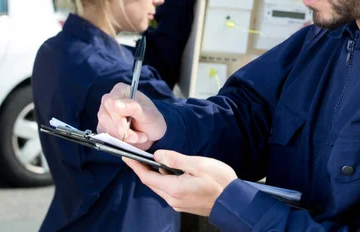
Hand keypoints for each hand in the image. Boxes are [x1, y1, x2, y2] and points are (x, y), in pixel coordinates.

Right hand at [97, 82, 165, 150]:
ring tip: (138, 136)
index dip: (118, 118)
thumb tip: (117, 103)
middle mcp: (109, 100)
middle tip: (139, 136)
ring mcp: (104, 113)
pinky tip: (130, 139)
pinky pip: (105, 136)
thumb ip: (135, 108)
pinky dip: (118, 141)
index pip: (110, 102)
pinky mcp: (103, 126)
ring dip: (123, 137)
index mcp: (121, 90)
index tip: (128, 128)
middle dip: (122, 130)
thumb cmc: (152, 120)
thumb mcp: (149, 115)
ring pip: (104, 127)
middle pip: (105, 116)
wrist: (151, 133)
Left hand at [123, 150, 237, 216]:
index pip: (147, 177)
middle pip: (152, 183)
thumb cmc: (219, 181)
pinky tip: (172, 171)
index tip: (126, 156)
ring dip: (156, 175)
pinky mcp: (184, 204)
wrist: (233, 201)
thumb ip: (176, 159)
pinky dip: (166, 180)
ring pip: (161, 187)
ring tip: (156, 161)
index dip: (136, 166)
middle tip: (137, 156)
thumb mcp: (198, 164)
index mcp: (174, 188)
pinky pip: (169, 191)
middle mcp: (172, 199)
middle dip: (143, 169)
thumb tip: (158, 155)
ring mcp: (178, 203)